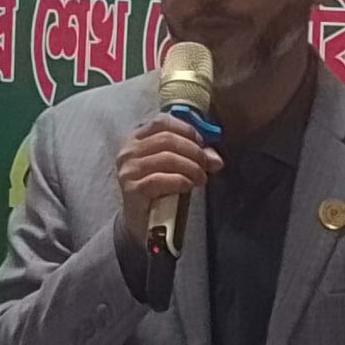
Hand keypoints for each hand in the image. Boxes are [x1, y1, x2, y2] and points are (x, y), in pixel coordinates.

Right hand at [115, 117, 221, 245]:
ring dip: (191, 167)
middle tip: (206, 165)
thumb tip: (216, 159)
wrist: (141, 223)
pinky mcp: (132, 189)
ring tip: (200, 178)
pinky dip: (180, 180)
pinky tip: (188, 185)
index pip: (162, 121)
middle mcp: (128, 151)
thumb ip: (194, 157)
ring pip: (166, 158)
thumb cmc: (159, 190)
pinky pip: (160, 179)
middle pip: (167, 139)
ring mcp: (128, 170)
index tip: (202, 144)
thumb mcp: (175, 168)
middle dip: (193, 151)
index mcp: (136, 138)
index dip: (187, 130)